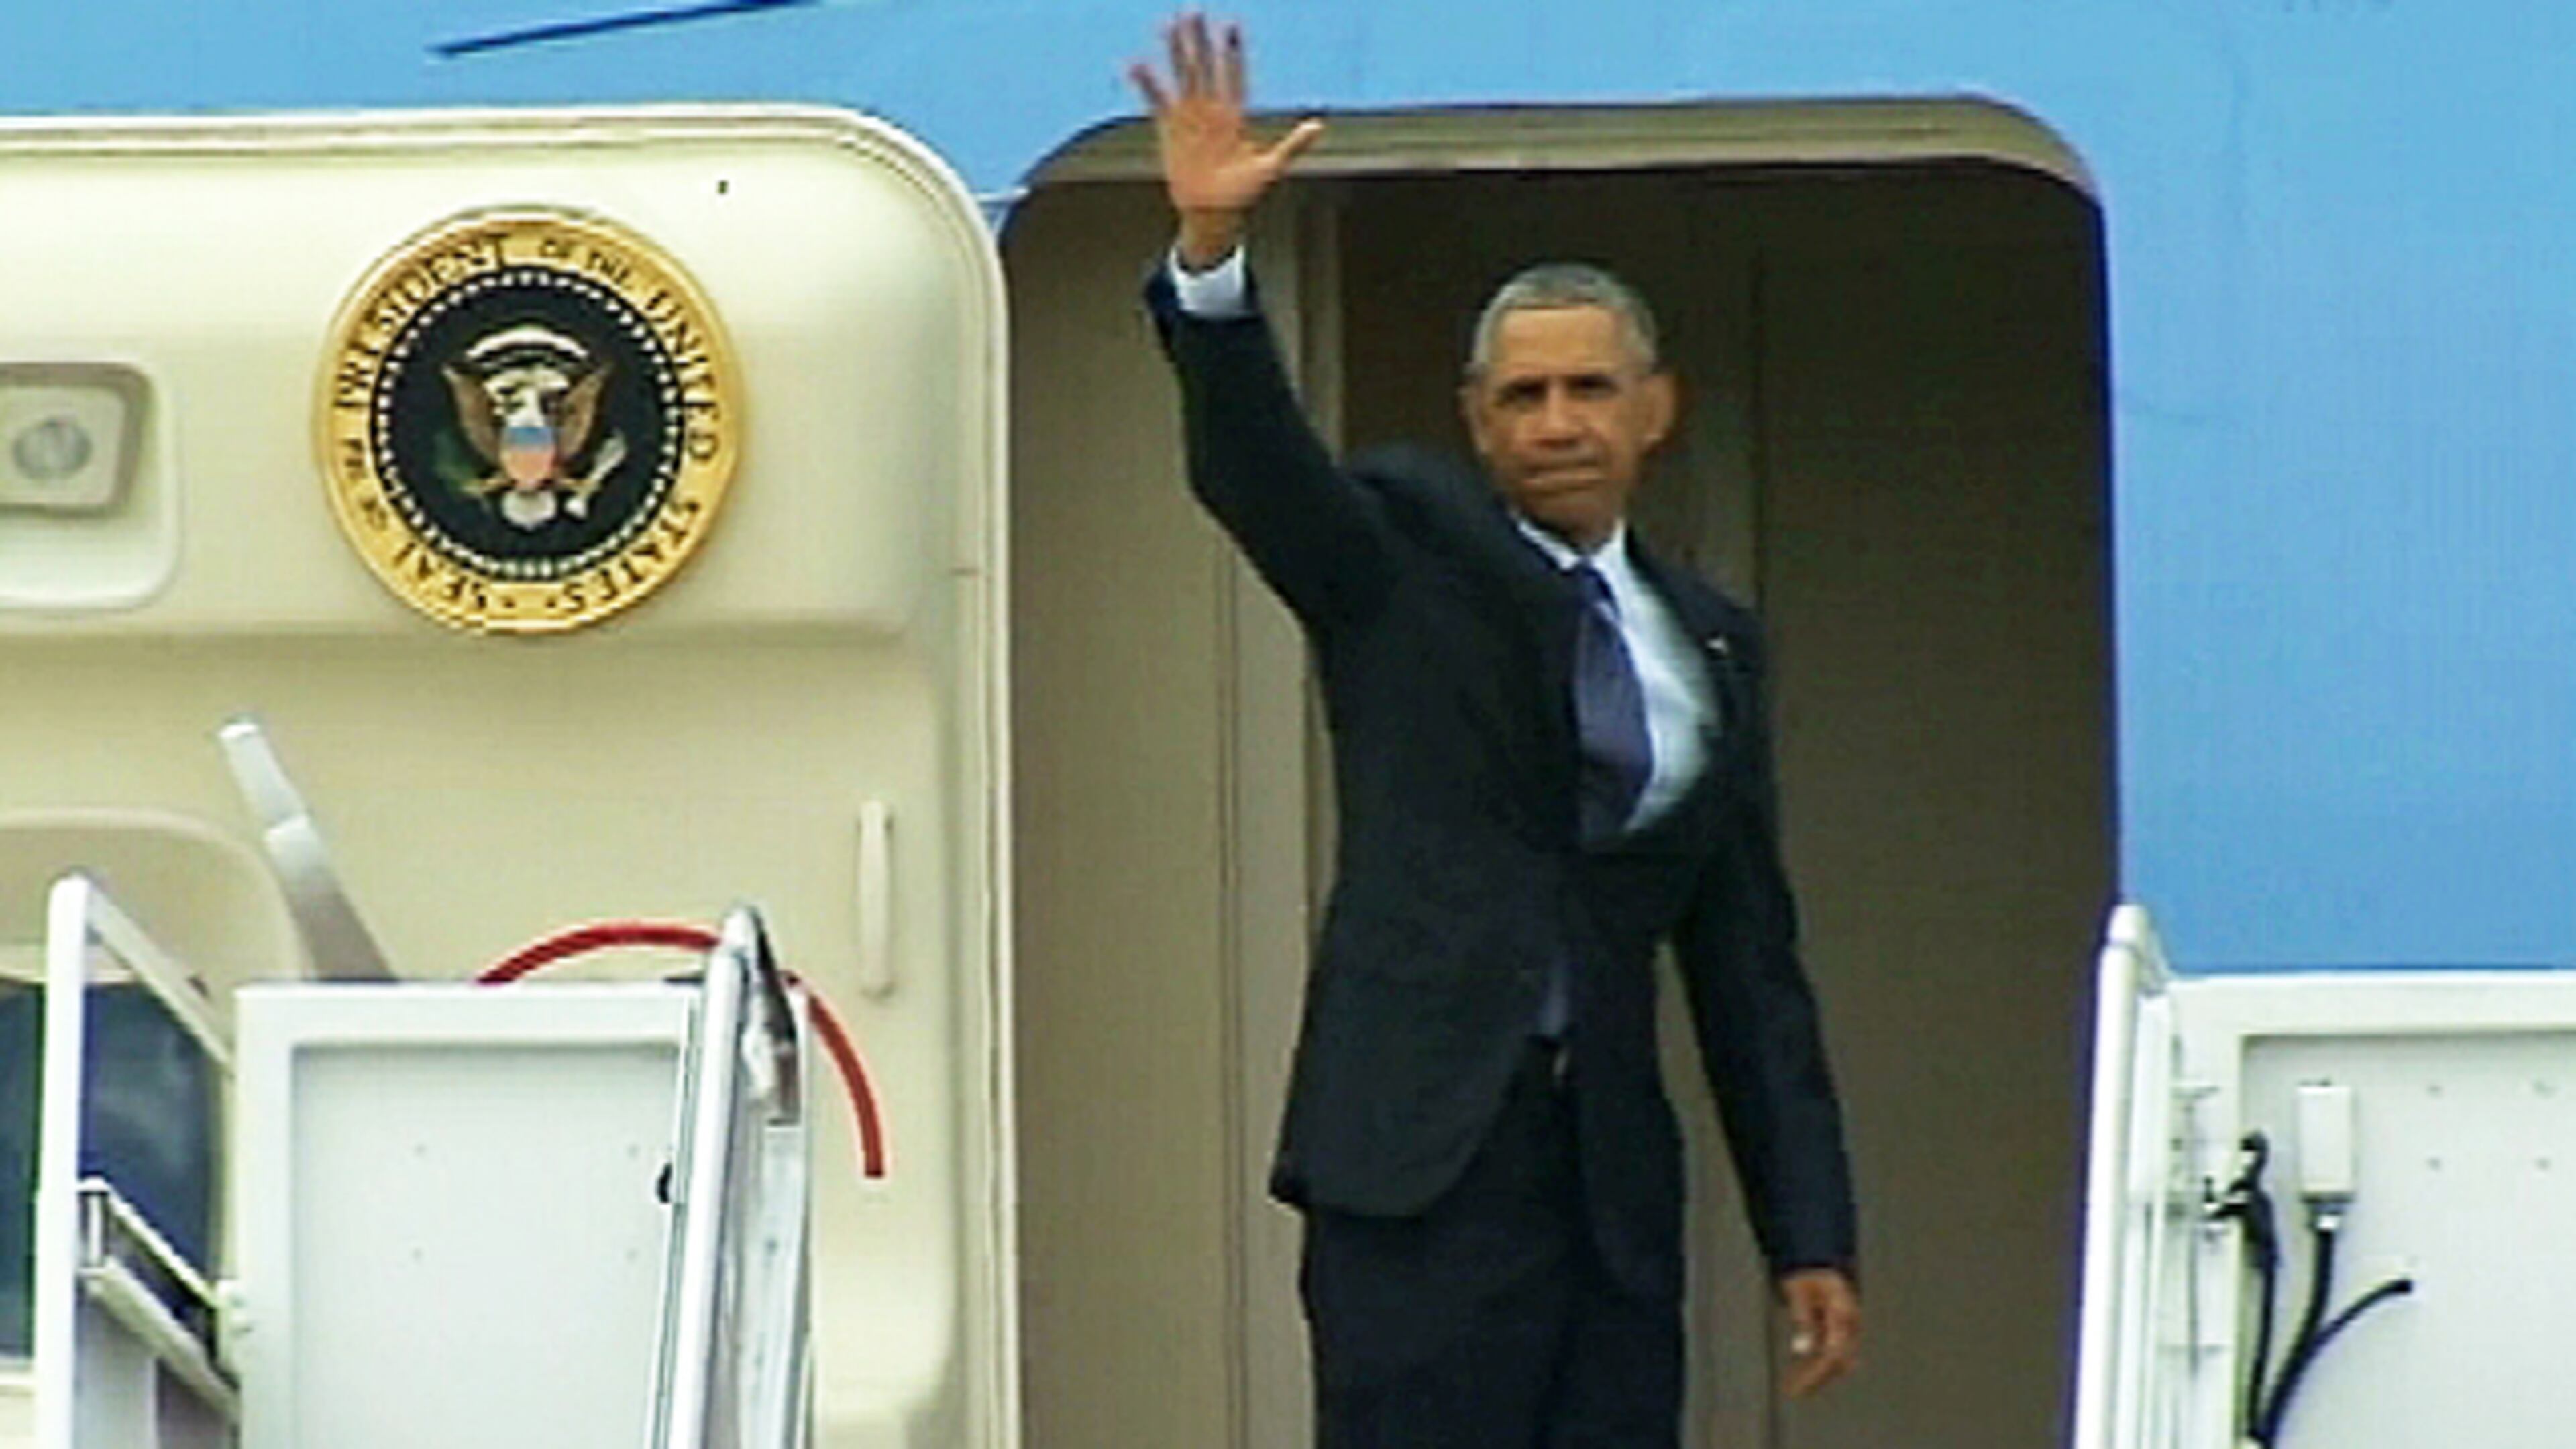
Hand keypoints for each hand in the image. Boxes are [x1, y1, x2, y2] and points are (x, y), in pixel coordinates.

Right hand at [1128, 12, 1324, 266]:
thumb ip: (1292, 145)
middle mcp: (1212, 110)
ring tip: (1168, 26)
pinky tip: (1137, 64)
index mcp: (1235, 115)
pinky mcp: (1170, 129)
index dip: (1233, 52)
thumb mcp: (1270, 168)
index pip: (1234, 75)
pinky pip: (1157, 101)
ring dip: (1176, 53)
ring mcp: (1190, 117)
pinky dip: (1147, 84)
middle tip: (1193, 11)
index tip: (1231, 26)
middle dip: (1200, 40)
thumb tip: (1317, 125)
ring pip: (1182, 77)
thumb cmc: (1243, 193)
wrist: (1213, 214)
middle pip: (1206, 67)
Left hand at [1778, 1267, 1860, 1397]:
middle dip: (1817, 1378)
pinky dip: (1820, 1363)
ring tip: (1796, 1385)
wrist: (1818, 1258)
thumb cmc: (1807, 1272)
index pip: (1832, 1353)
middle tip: (1794, 1390)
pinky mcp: (1842, 1328)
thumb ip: (1803, 1319)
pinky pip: (1834, 1351)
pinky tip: (1803, 1370)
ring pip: (1838, 1360)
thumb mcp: (1799, 1292)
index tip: (1798, 1386)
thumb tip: (1803, 1349)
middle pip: (1838, 1361)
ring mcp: (1849, 1327)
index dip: (1815, 1373)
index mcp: (1842, 1313)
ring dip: (1819, 1374)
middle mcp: (1851, 1324)